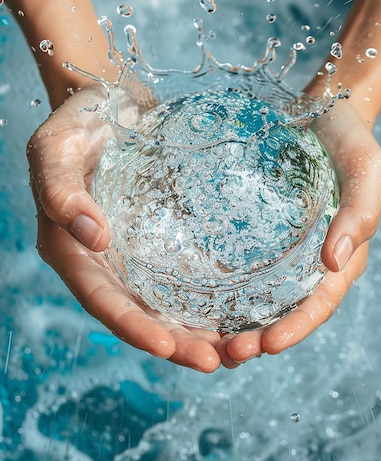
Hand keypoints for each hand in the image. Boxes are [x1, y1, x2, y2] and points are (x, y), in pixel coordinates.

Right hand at [27, 86, 221, 371]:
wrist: (108, 100)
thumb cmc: (76, 121)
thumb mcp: (56, 149)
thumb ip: (62, 192)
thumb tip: (94, 239)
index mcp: (70, 250)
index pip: (101, 300)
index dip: (132, 327)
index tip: (168, 347)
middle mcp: (103, 261)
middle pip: (139, 313)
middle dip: (176, 343)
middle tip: (219, 360)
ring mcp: (134, 252)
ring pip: (166, 304)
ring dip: (199, 330)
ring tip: (240, 349)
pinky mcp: (160, 238)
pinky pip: (185, 275)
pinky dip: (210, 298)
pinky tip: (244, 309)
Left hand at [215, 99, 380, 366]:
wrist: (322, 109)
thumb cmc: (348, 138)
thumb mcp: (365, 168)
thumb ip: (360, 211)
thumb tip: (334, 263)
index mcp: (341, 253)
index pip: (320, 301)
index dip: (297, 327)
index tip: (267, 346)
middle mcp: (311, 258)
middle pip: (288, 309)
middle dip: (261, 338)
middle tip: (228, 355)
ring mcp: (285, 246)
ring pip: (264, 296)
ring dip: (240, 324)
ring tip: (209, 343)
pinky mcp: (261, 230)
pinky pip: (245, 266)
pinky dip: (227, 290)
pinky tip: (199, 300)